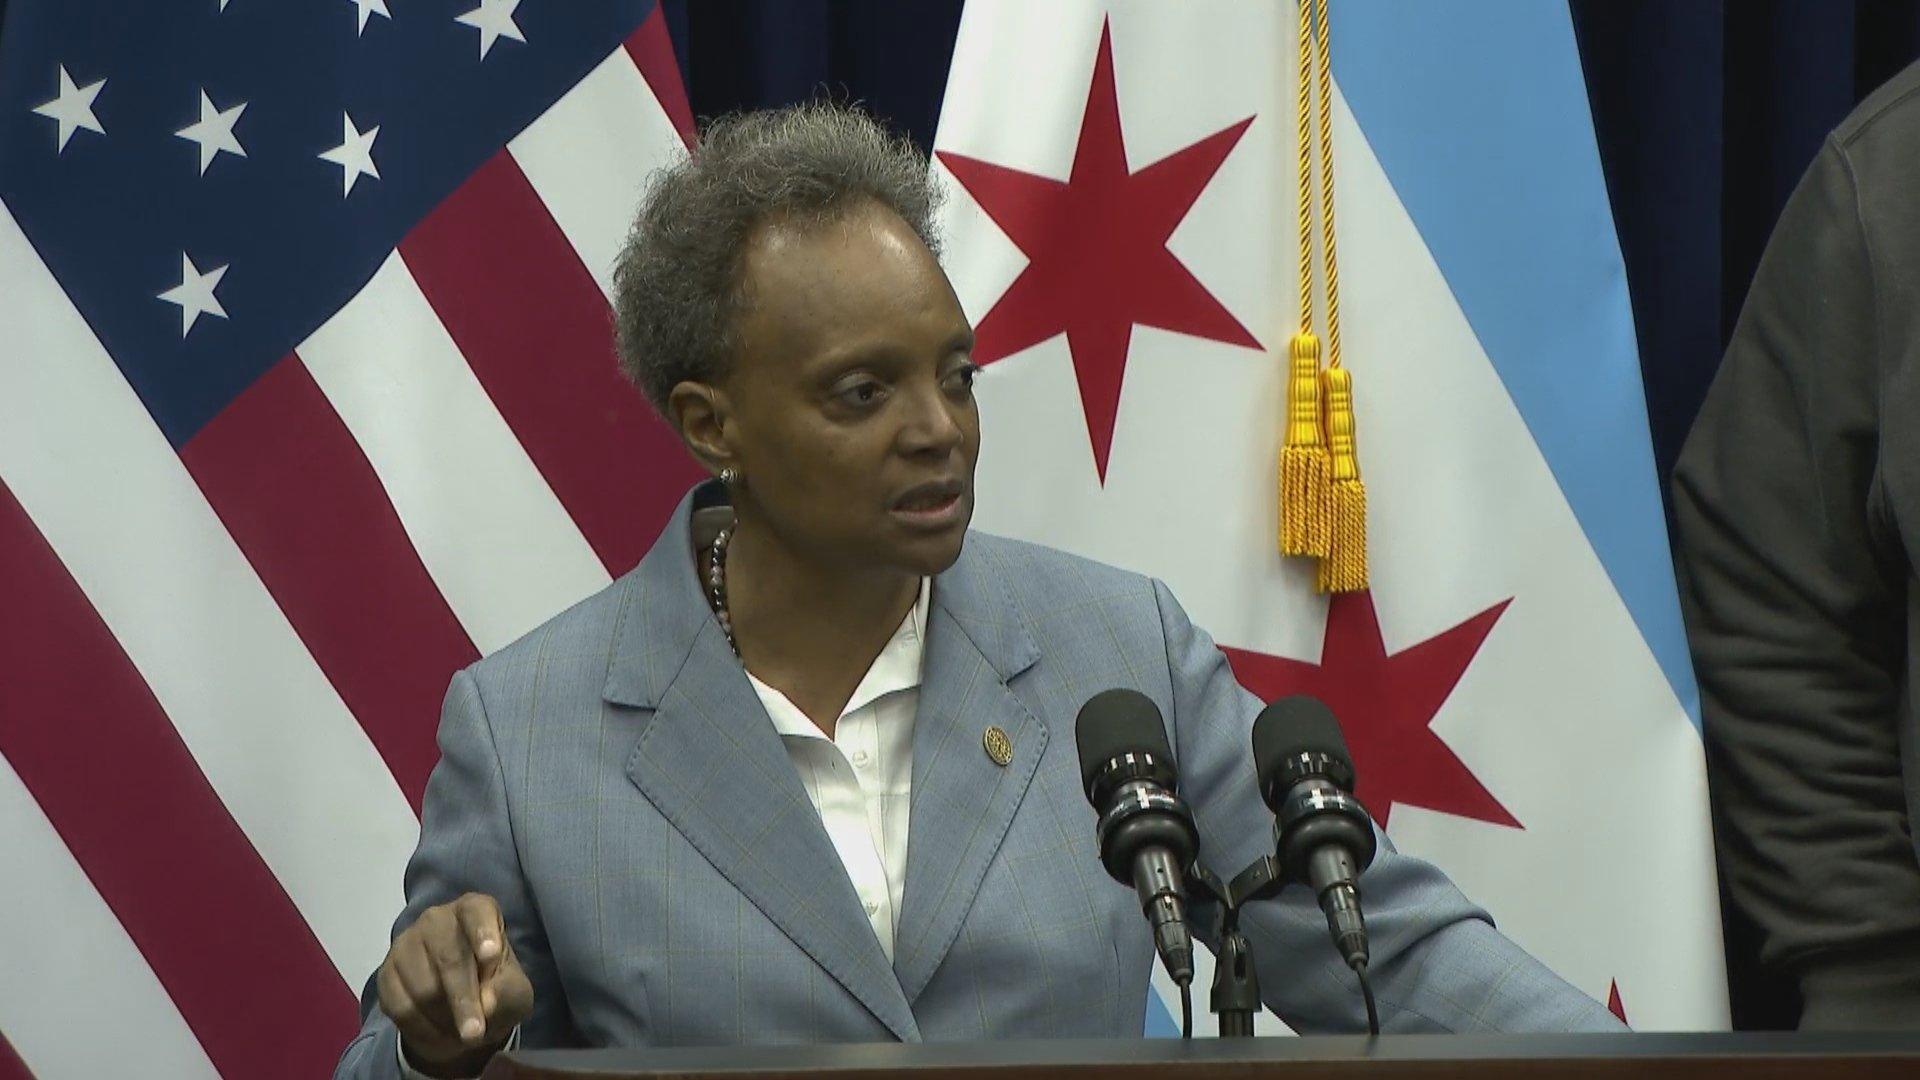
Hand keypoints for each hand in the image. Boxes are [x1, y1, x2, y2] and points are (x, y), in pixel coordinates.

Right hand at [377, 893, 533, 1075]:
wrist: (460, 1008)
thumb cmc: (495, 987)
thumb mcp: (514, 992)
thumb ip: (507, 992)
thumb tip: (488, 1003)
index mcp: (475, 911)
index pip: (477, 913)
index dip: (483, 933)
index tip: (492, 954)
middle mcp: (437, 919)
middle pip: (448, 958)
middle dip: (463, 1000)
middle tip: (475, 1033)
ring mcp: (406, 944)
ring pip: (423, 988)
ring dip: (445, 1019)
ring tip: (463, 1033)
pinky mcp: (386, 973)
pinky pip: (402, 1007)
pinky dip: (423, 1029)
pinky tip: (439, 1033)